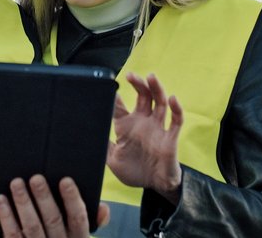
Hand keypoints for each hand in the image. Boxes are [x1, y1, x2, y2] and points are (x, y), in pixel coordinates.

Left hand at [0, 175, 109, 237]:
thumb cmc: (66, 237)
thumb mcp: (81, 234)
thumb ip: (93, 219)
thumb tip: (104, 207)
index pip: (78, 218)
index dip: (72, 199)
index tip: (65, 180)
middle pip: (53, 220)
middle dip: (44, 198)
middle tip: (36, 178)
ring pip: (31, 227)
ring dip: (23, 203)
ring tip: (16, 183)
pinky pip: (13, 235)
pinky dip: (6, 217)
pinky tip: (1, 200)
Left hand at [106, 73, 182, 202]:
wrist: (154, 186)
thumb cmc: (135, 171)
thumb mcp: (112, 160)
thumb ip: (102, 146)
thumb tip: (85, 136)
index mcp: (127, 126)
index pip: (119, 106)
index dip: (113, 97)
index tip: (107, 87)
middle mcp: (143, 122)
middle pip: (142, 96)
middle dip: (138, 84)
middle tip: (131, 75)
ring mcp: (157, 128)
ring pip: (159, 102)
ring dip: (156, 89)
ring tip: (151, 77)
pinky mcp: (170, 137)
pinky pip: (176, 120)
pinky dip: (176, 109)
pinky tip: (172, 99)